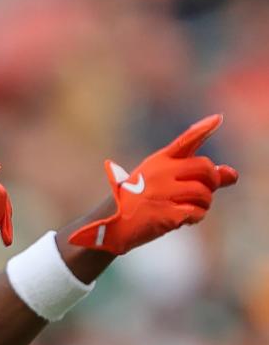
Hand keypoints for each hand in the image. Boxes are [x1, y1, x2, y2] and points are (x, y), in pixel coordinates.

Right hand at [69, 114, 238, 253]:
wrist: (112, 225)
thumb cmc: (139, 200)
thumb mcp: (162, 182)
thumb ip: (197, 176)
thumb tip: (233, 174)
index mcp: (158, 161)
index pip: (185, 141)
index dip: (203, 129)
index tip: (218, 119)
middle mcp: (160, 173)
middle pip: (205, 168)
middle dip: (213, 180)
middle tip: (206, 189)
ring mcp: (162, 193)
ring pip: (204, 192)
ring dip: (204, 202)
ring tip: (191, 207)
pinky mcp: (166, 214)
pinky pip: (197, 212)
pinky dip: (196, 217)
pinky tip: (184, 219)